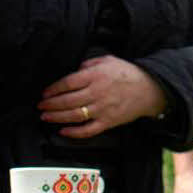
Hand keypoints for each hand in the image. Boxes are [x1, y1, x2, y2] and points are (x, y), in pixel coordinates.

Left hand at [38, 55, 167, 138]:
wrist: (151, 89)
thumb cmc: (130, 74)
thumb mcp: (109, 60)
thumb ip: (90, 63)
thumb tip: (75, 69)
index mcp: (97, 76)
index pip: (68, 83)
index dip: (53, 89)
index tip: (45, 92)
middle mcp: (97, 93)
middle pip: (67, 101)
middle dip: (50, 104)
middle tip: (41, 105)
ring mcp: (102, 109)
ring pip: (74, 116)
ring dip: (57, 117)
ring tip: (46, 116)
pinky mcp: (108, 121)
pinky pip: (88, 130)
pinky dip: (74, 132)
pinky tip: (64, 131)